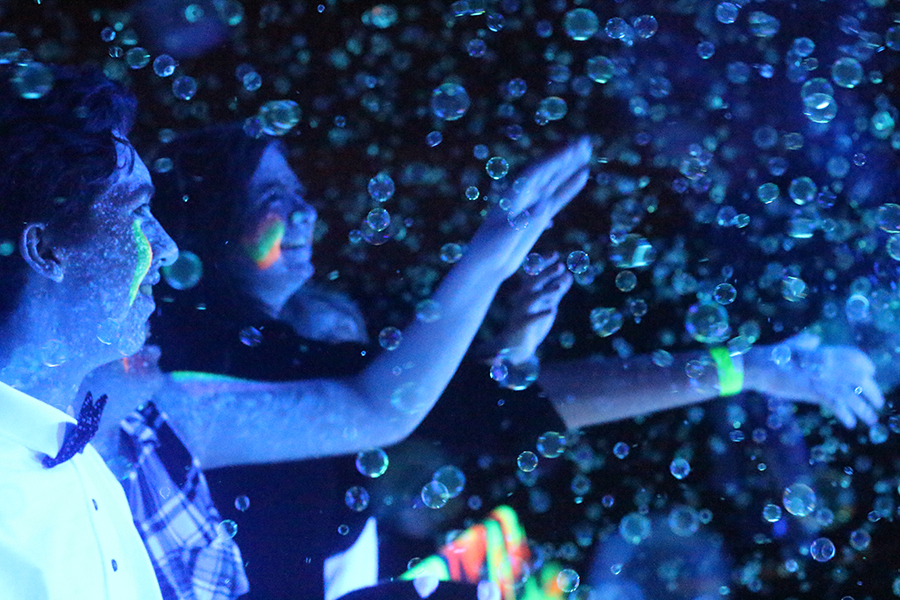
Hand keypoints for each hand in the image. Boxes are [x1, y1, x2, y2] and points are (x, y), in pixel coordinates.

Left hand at [469, 138, 591, 279]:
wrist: (486, 266)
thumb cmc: (489, 252)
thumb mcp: (505, 238)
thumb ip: (523, 221)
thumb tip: (544, 206)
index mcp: (512, 196)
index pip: (535, 173)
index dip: (552, 160)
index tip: (570, 149)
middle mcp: (522, 195)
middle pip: (546, 170)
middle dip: (565, 155)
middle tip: (585, 140)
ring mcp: (532, 204)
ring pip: (554, 180)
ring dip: (569, 165)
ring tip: (586, 149)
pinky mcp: (539, 216)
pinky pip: (558, 196)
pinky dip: (570, 185)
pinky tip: (583, 174)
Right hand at [493, 254, 572, 363]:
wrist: (517, 347)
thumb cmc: (531, 324)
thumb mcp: (547, 304)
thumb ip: (556, 290)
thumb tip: (568, 274)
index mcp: (528, 292)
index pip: (534, 273)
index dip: (543, 263)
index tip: (555, 254)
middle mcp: (523, 298)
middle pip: (533, 282)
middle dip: (546, 273)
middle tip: (560, 265)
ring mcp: (521, 311)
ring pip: (531, 298)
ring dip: (545, 291)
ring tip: (558, 287)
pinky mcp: (521, 325)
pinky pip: (531, 318)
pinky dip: (541, 313)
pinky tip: (552, 310)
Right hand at [747, 333, 883, 428]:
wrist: (756, 367)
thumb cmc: (770, 356)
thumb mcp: (789, 346)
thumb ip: (804, 343)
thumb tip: (815, 341)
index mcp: (822, 351)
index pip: (854, 356)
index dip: (866, 365)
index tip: (871, 374)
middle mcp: (826, 364)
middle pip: (859, 377)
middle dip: (872, 391)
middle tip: (878, 403)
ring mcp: (820, 377)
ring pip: (851, 394)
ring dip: (864, 408)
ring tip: (870, 420)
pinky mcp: (811, 391)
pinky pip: (835, 404)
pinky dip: (845, 414)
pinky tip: (849, 423)